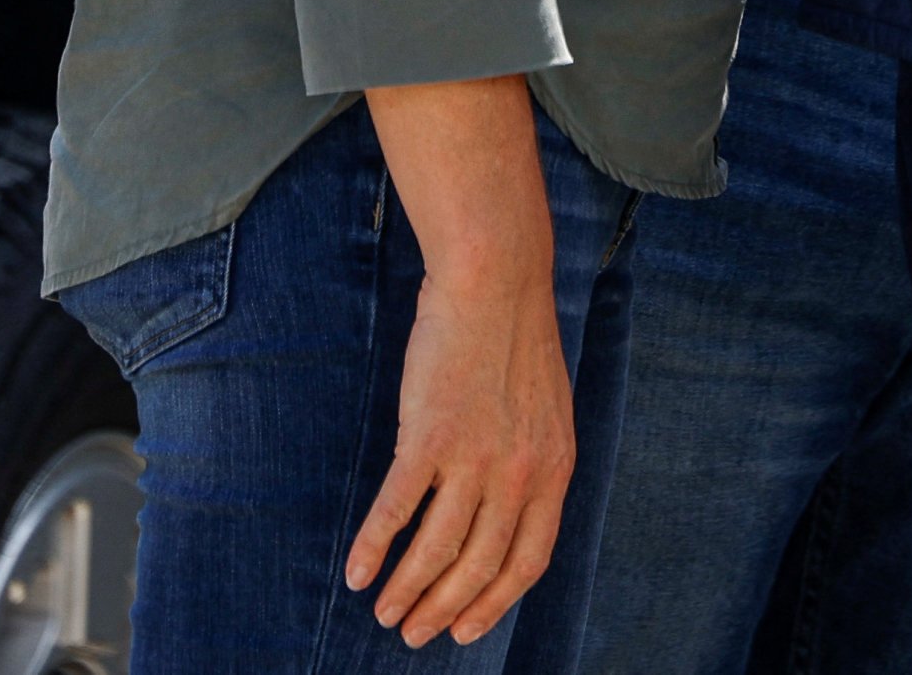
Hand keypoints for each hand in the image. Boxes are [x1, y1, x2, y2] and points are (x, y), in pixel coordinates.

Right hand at [347, 77, 570, 644]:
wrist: (495, 278)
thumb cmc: (513, 339)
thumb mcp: (545, 409)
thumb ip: (531, 463)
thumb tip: (505, 511)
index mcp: (554, 469)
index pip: (529, 561)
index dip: (494, 603)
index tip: (464, 629)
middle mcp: (520, 472)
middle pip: (480, 566)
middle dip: (444, 610)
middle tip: (413, 634)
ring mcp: (476, 457)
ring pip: (438, 549)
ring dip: (407, 590)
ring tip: (384, 612)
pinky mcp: (430, 436)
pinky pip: (399, 509)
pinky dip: (375, 547)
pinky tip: (356, 571)